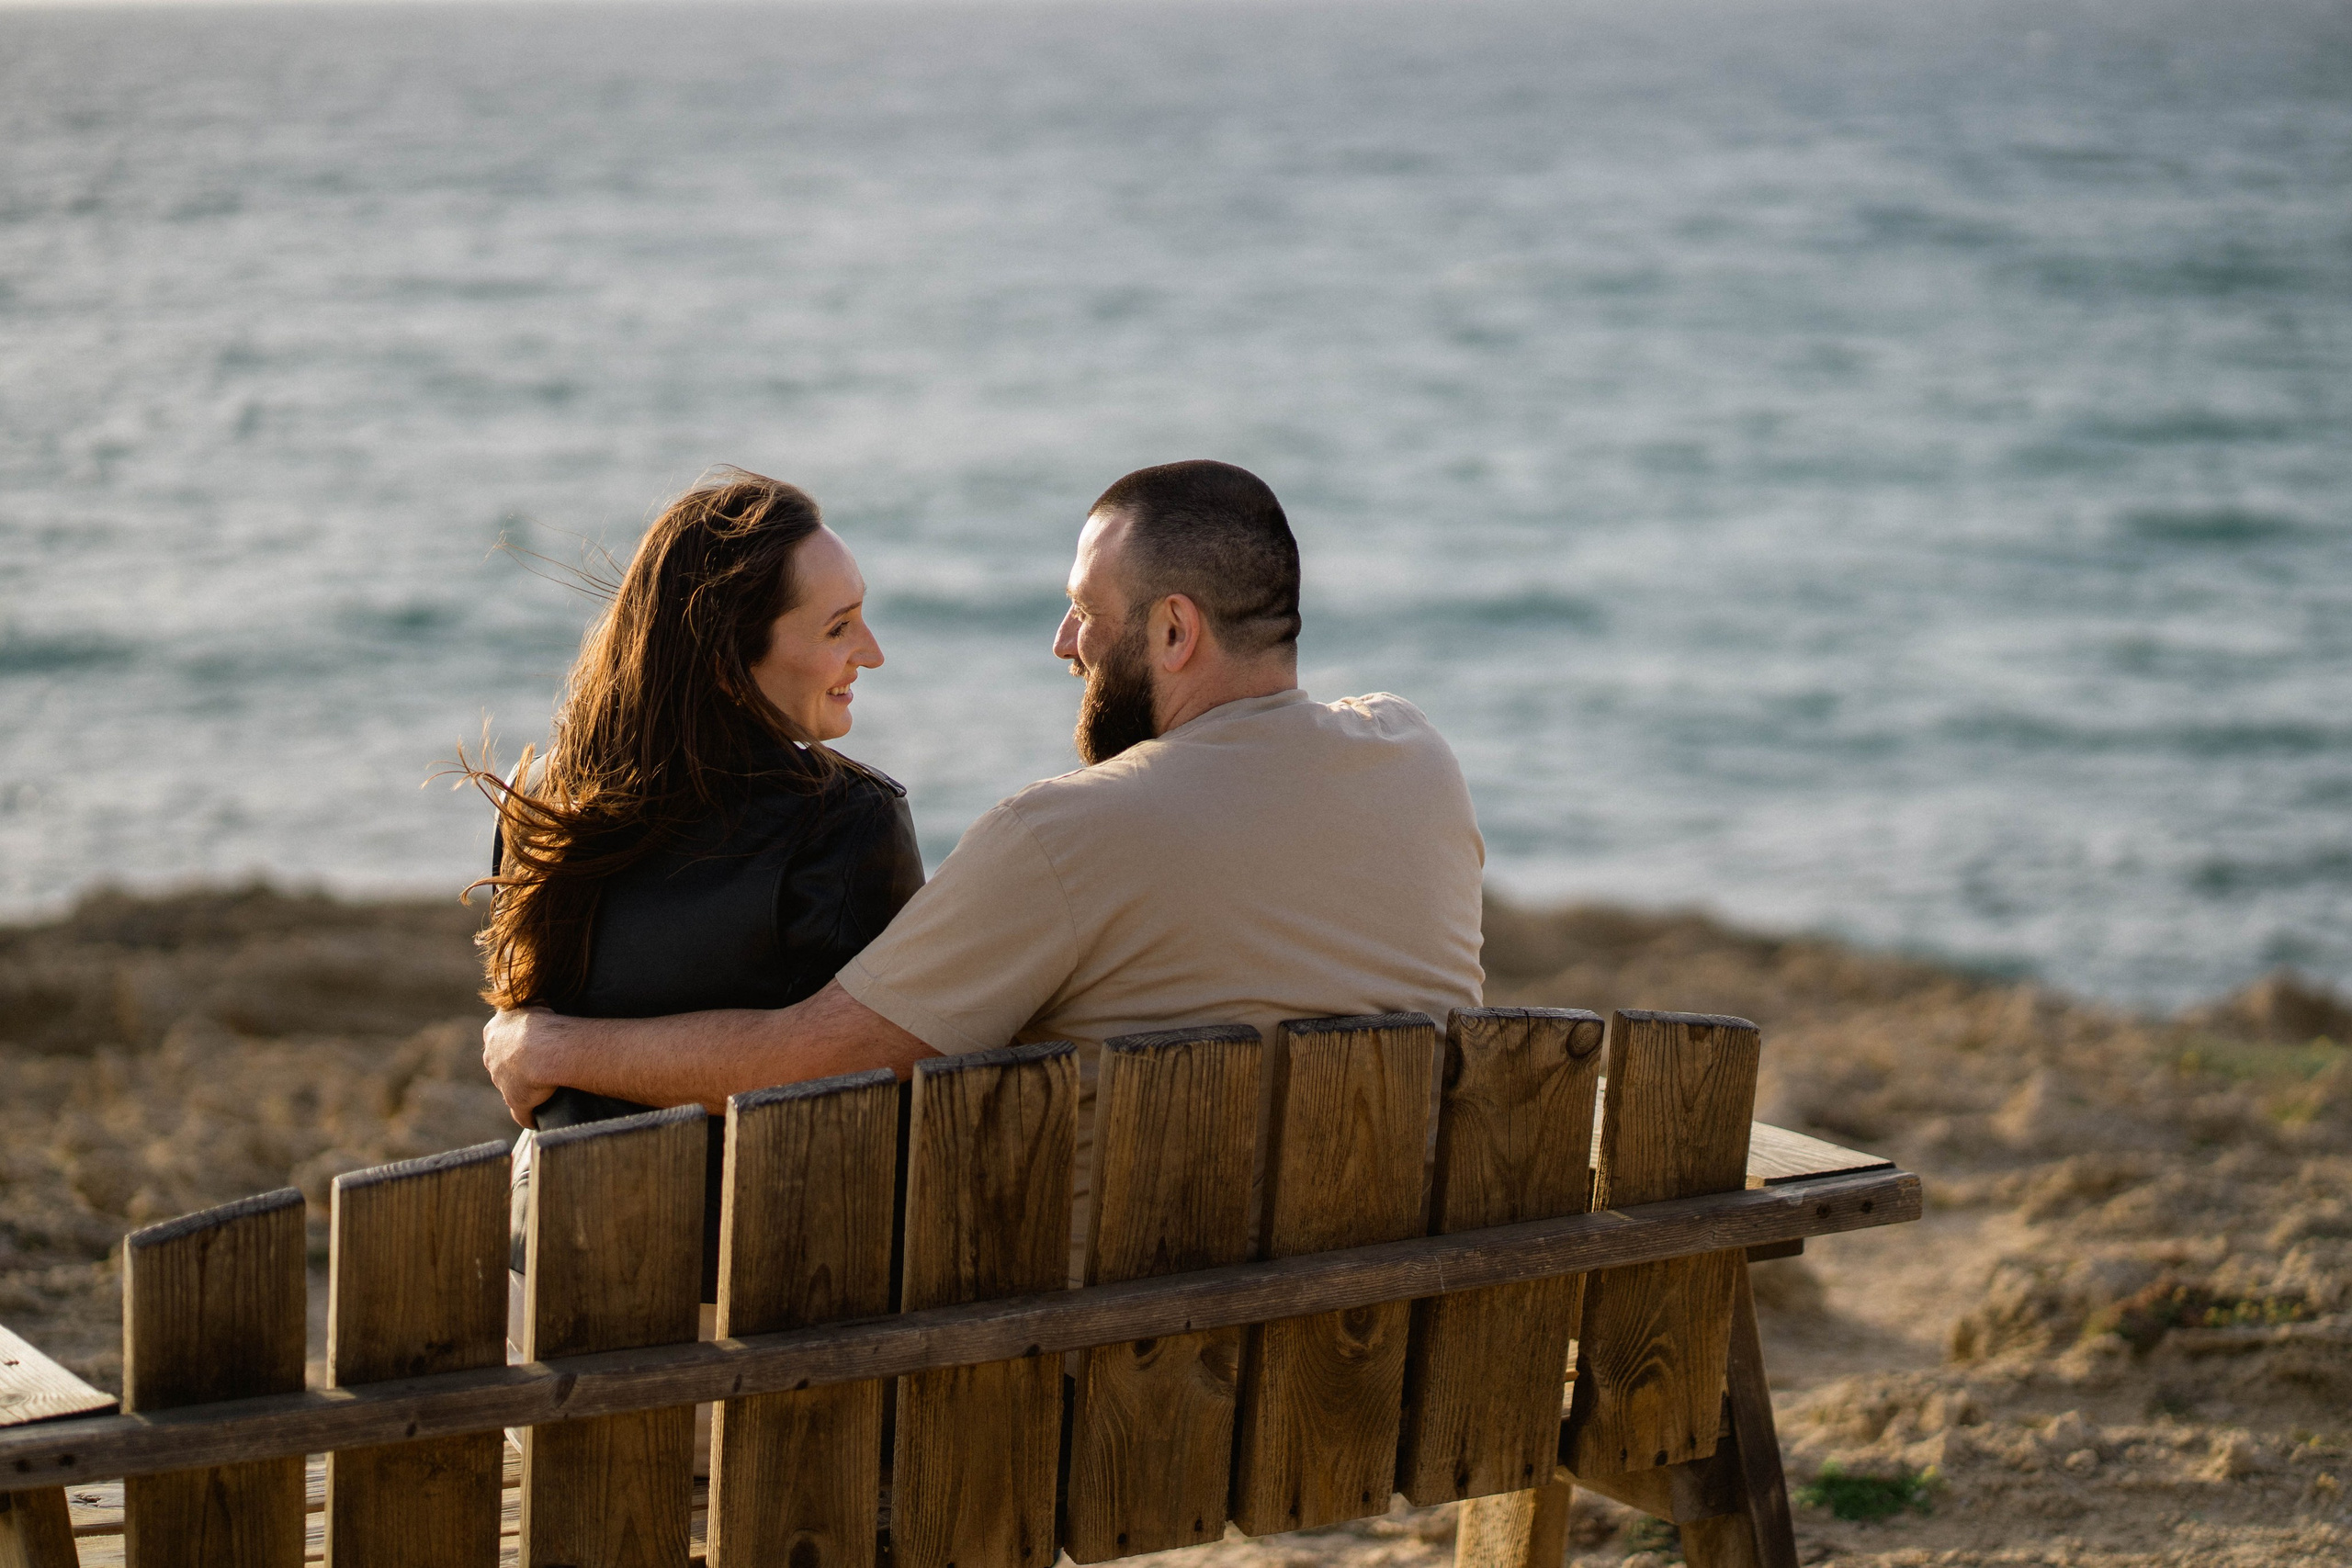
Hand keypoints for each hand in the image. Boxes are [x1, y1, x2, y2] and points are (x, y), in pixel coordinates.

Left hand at [482, 1006, 562, 1126]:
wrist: (544, 1048)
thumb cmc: (543, 1021)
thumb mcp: (535, 1002)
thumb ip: (531, 1004)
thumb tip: (532, 999)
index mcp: (493, 1032)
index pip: (499, 1038)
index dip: (514, 1042)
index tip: (530, 1042)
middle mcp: (492, 1057)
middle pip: (500, 1064)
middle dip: (514, 1066)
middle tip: (538, 1065)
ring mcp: (501, 1081)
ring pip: (509, 1087)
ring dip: (523, 1089)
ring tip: (543, 1090)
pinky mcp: (515, 1101)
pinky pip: (522, 1114)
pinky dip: (529, 1117)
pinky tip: (538, 1120)